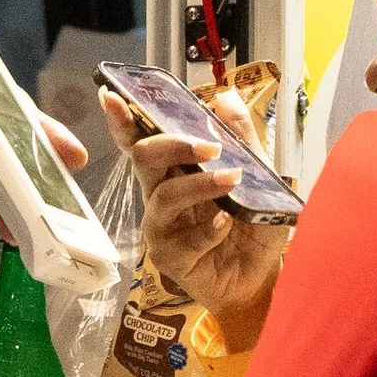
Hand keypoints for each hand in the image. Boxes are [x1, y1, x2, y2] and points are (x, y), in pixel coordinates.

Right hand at [98, 85, 286, 347]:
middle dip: (172, 144)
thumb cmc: (253, 229)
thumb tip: (226, 98)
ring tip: (233, 181)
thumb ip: (245, 140)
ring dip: (200, 185)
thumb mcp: (261, 179)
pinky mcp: (170, 258)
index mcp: (176, 171)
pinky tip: (227, 225)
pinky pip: (185, 239)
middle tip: (211, 146)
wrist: (262, 278)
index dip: (125, 120)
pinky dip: (211, 228)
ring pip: (165, 196)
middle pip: (145, 158)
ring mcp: (162, 228)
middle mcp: (161, 196)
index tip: (114, 98)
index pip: (144, 141)